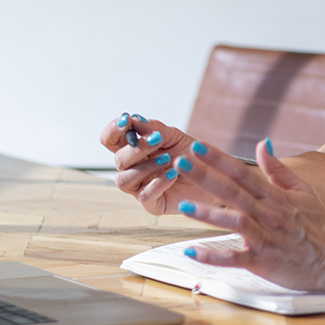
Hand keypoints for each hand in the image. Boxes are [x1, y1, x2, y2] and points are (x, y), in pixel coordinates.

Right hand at [97, 113, 220, 215]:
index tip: (126, 121)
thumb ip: (154, 129)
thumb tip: (134, 120)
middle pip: (118, 159)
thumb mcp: (175, 137)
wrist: (214, 176)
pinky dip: (157, 183)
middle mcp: (133, 168)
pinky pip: (144, 196)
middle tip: (157, 140)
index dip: (112, 130)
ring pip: (124, 180)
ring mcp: (140, 187)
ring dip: (144, 167)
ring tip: (168, 159)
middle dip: (136, 148)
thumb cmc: (192, 155)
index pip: (110, 139)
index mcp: (135, 149)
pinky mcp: (152, 204)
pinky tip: (172, 174)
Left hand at [170, 139, 324, 292]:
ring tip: (184, 207)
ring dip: (209, 215)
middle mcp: (269, 214)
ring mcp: (266, 238)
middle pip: (233, 192)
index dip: (219, 159)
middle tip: (180, 164)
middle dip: (205, 177)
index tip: (198, 147)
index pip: (243, 172)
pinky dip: (214, 256)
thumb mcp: (303, 190)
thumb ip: (278, 169)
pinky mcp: (263, 262)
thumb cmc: (319, 224)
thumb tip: (262, 143)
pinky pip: (236, 258)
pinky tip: (192, 252)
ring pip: (235, 222)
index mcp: (275, 196)